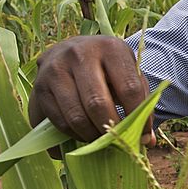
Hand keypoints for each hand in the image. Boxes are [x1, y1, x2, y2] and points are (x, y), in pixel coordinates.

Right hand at [29, 35, 153, 145]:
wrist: (71, 50)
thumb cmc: (108, 67)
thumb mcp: (128, 74)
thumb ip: (141, 103)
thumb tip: (148, 140)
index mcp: (110, 48)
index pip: (129, 89)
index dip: (138, 117)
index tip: (143, 136)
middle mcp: (79, 54)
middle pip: (98, 104)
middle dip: (111, 129)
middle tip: (118, 140)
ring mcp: (55, 69)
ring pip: (76, 116)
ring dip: (92, 136)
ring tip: (102, 138)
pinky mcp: (39, 87)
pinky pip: (59, 122)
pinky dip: (75, 135)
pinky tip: (84, 133)